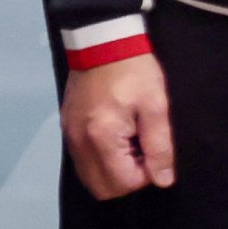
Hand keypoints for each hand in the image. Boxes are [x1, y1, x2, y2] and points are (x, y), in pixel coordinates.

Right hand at [65, 52, 176, 198]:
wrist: (101, 40)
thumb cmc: (135, 71)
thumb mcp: (156, 105)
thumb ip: (159, 146)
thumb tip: (162, 180)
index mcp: (102, 136)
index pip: (124, 182)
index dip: (146, 175)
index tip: (154, 151)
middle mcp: (79, 141)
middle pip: (101, 188)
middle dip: (126, 179)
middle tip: (142, 152)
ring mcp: (68, 135)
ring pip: (89, 177)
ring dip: (112, 171)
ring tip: (129, 144)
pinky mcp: (66, 127)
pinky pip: (81, 160)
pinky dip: (99, 160)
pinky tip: (114, 137)